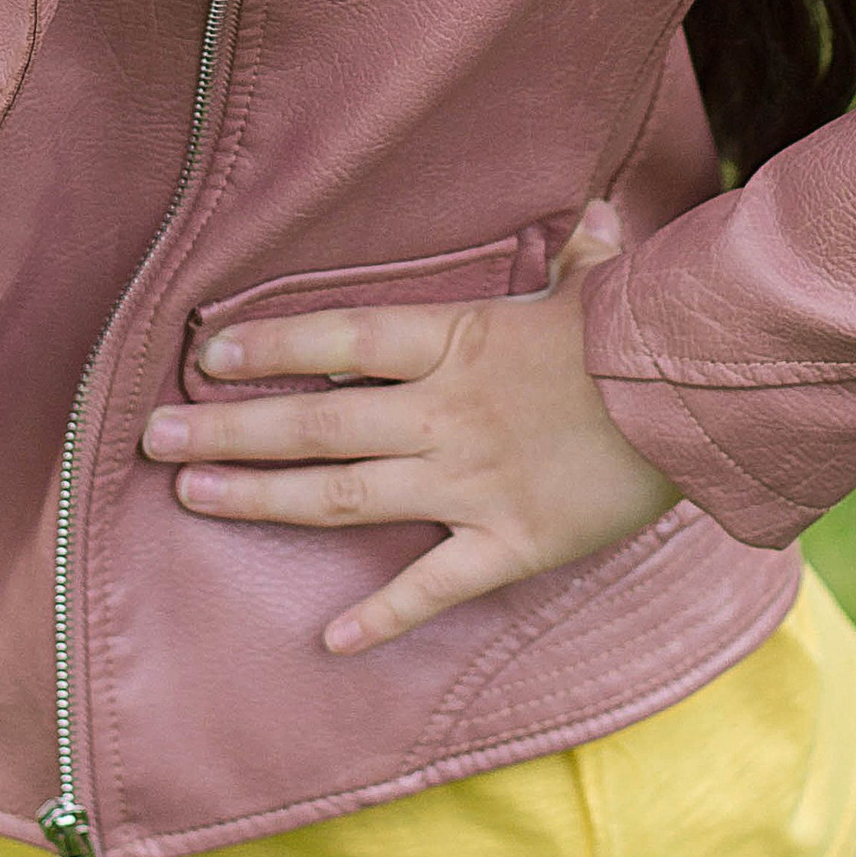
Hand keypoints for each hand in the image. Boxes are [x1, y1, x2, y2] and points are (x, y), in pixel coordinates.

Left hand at [139, 203, 679, 655]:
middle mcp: (445, 412)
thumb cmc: (647, 337)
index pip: (339, 339)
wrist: (703, 401)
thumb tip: (597, 216)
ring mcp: (471, 481)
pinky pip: (433, 586)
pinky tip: (329, 641)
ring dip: (264, 498)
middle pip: (315, 420)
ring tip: (194, 499)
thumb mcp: (603, 287)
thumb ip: (582, 259)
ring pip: (345, 494)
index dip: (267, 345)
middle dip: (229, 430)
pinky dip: (381, 615)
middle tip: (152, 439)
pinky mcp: (510, 543)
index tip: (204, 353)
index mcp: (457, 342)